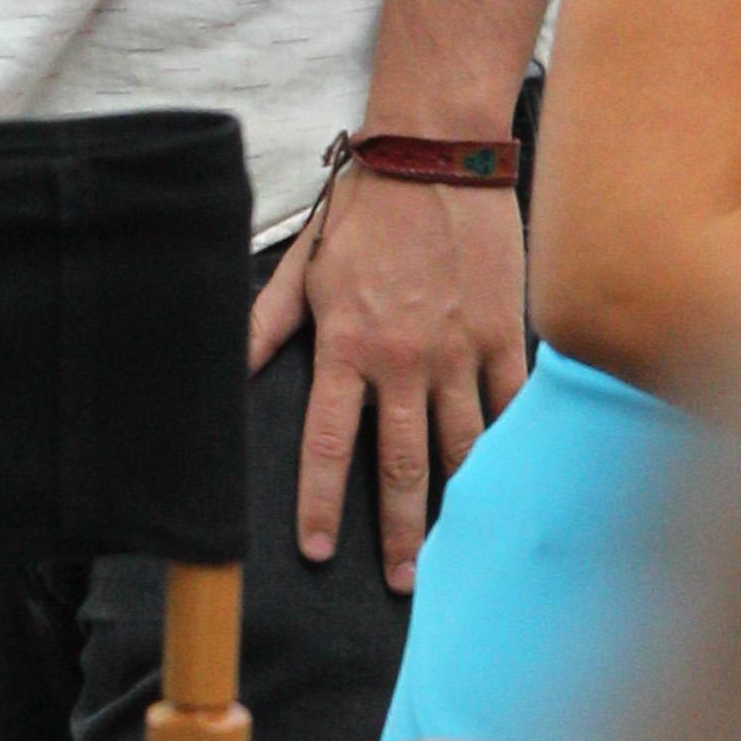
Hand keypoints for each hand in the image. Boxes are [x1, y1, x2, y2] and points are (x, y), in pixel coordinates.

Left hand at [250, 167, 527, 592]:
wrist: (433, 156)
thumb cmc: (361, 209)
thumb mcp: (300, 265)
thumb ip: (264, 324)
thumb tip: (226, 367)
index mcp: (346, 346)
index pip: (325, 443)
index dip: (319, 503)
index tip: (318, 551)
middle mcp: (402, 360)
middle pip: (401, 467)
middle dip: (401, 533)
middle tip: (406, 584)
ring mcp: (459, 351)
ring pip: (462, 447)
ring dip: (459, 503)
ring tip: (461, 546)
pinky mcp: (503, 335)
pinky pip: (511, 406)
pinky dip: (512, 446)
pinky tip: (514, 483)